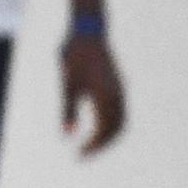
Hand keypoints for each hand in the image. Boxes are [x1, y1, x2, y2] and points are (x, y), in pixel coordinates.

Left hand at [61, 36, 125, 156]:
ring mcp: (120, 90)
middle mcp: (117, 95)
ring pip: (121, 121)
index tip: (79, 155)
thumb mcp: (67, 84)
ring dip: (108, 136)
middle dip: (102, 145)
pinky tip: (98, 128)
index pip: (104, 130)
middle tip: (83, 155)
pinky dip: (112, 124)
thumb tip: (66, 135)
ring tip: (90, 145)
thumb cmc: (73, 56)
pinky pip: (120, 111)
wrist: (87, 33)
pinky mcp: (118, 85)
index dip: (93, 146)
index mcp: (105, 96)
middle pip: (116, 129)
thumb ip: (67, 109)